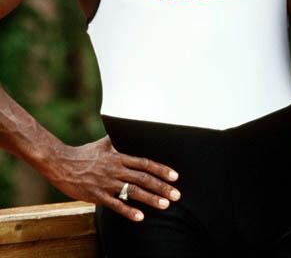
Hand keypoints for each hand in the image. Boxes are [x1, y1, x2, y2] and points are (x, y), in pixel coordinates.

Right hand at [45, 136, 180, 221]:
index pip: (145, 163)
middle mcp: (116, 169)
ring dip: (151, 199)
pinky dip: (129, 211)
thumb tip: (126, 127)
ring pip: (133, 191)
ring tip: (165, 205)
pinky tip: (140, 217)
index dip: (161, 169)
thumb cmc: (83, 153)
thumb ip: (117, 139)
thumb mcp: (102, 143)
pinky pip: (115, 205)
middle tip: (177, 195)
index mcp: (118, 156)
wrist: (61, 162)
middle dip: (162, 187)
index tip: (175, 176)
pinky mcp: (96, 195)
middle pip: (143, 178)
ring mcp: (107, 183)